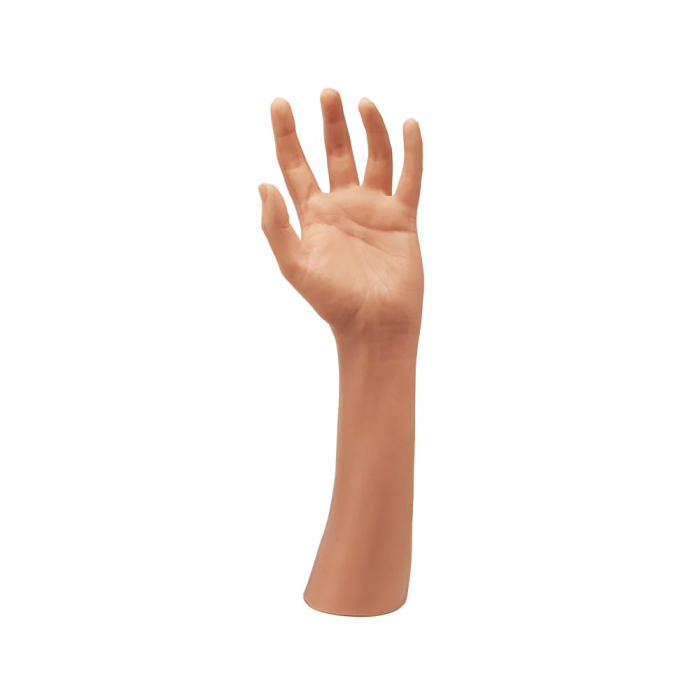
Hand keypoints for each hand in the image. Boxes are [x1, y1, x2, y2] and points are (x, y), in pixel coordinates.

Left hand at [258, 89, 423, 341]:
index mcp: (313, 214)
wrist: (375, 325)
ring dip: (368, 129)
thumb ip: (276, 227)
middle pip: (334, 152)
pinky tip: (408, 125)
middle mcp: (342, 205)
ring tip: (362, 102)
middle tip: (327, 92)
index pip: (295, 164)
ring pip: (373, 157)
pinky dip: (410, 152)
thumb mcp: (295, 267)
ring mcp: (373, 209)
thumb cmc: (333, 302)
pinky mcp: (402, 218)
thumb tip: (263, 183)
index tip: (279, 102)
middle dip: (329, 122)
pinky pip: (409, 177)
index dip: (286, 133)